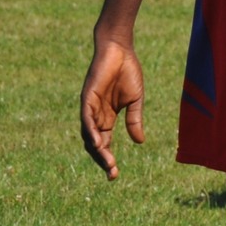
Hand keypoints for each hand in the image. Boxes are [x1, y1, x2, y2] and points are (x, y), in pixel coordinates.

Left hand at [79, 37, 145, 179]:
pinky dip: (91, 132)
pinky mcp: (87, 98)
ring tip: (108, 163)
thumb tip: (139, 142)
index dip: (108, 159)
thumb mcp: (135, 100)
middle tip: (112, 173)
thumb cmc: (127, 71)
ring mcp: (89, 108)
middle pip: (95, 144)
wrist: (120, 50)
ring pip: (89, 135)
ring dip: (97, 150)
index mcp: (107, 117)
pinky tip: (98, 143)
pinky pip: (86, 119)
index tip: (114, 175)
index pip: (104, 143)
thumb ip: (135, 120)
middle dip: (103, 160)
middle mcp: (95, 116)